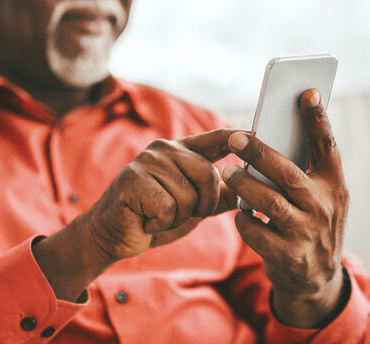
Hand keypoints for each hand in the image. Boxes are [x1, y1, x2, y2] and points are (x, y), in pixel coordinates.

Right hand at [87, 129, 239, 261]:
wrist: (113, 235)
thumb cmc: (153, 218)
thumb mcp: (192, 208)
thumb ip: (217, 197)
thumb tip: (249, 190)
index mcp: (181, 152)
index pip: (215, 139)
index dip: (236, 138)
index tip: (257, 134)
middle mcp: (164, 150)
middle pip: (208, 175)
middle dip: (202, 205)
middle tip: (178, 214)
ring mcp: (147, 162)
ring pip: (188, 196)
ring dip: (176, 218)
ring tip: (157, 216)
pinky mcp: (134, 180)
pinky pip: (168, 208)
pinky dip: (160, 223)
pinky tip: (146, 219)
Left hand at [221, 89, 349, 327]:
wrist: (316, 280)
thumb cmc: (310, 224)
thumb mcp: (319, 198)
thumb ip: (302, 172)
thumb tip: (267, 137)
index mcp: (334, 185)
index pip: (328, 146)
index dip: (318, 119)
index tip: (307, 92)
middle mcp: (324, 207)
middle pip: (288, 173)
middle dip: (260, 153)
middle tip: (235, 137)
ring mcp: (306, 232)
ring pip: (269, 202)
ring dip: (243, 184)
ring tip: (227, 171)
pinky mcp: (287, 255)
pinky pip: (254, 230)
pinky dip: (242, 218)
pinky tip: (239, 212)